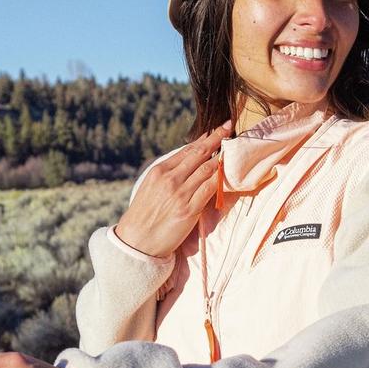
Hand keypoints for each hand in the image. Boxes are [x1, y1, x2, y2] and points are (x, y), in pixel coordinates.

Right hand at [115, 118, 231, 257]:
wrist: (137, 241)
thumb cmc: (144, 215)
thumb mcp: (149, 187)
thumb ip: (168, 174)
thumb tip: (188, 162)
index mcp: (159, 171)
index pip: (187, 149)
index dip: (204, 138)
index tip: (215, 129)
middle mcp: (170, 179)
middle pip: (199, 153)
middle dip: (216, 138)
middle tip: (228, 126)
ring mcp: (180, 193)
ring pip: (207, 168)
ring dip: (221, 158)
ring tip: (231, 150)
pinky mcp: (189, 209)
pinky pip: (210, 189)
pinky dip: (220, 178)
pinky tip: (227, 172)